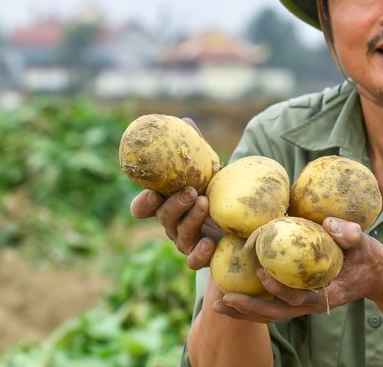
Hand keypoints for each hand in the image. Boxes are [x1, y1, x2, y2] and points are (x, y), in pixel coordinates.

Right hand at [128, 117, 223, 269]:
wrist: (240, 215)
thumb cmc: (215, 189)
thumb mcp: (207, 168)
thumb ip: (195, 148)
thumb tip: (185, 120)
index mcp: (166, 204)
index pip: (142, 208)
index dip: (142, 203)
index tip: (153, 193)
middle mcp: (172, 224)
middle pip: (163, 218)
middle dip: (174, 205)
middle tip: (189, 192)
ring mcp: (186, 241)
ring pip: (180, 236)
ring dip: (190, 220)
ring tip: (204, 203)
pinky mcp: (202, 256)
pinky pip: (194, 261)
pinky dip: (199, 253)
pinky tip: (209, 243)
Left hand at [211, 217, 382, 322]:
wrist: (374, 274)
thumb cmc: (367, 256)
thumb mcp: (364, 242)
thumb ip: (349, 234)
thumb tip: (328, 224)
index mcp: (328, 293)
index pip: (300, 297)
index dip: (280, 290)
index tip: (261, 275)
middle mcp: (312, 303)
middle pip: (277, 313)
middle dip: (250, 309)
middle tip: (225, 299)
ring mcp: (303, 303)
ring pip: (270, 314)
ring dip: (244, 312)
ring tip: (217, 305)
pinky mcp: (297, 299)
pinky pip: (271, 306)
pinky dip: (250, 305)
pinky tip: (229, 299)